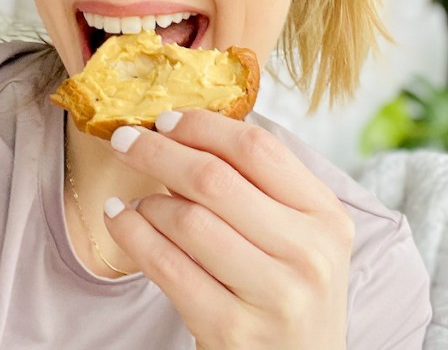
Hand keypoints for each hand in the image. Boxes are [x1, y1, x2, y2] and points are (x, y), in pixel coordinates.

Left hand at [103, 109, 353, 348]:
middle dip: (158, 151)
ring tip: (137, 199)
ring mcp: (273, 294)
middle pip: (216, 178)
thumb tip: (186, 134)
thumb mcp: (298, 238)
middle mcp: (308, 253)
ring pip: (187, 220)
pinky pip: (167, 266)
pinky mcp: (232, 329)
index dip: (203, 126)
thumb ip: (259, 189)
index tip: (166, 119)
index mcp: (326, 216)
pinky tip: (120, 220)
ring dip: (148, 201)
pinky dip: (133, 234)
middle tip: (126, 139)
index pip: (258, 148)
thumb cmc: (288, 295)